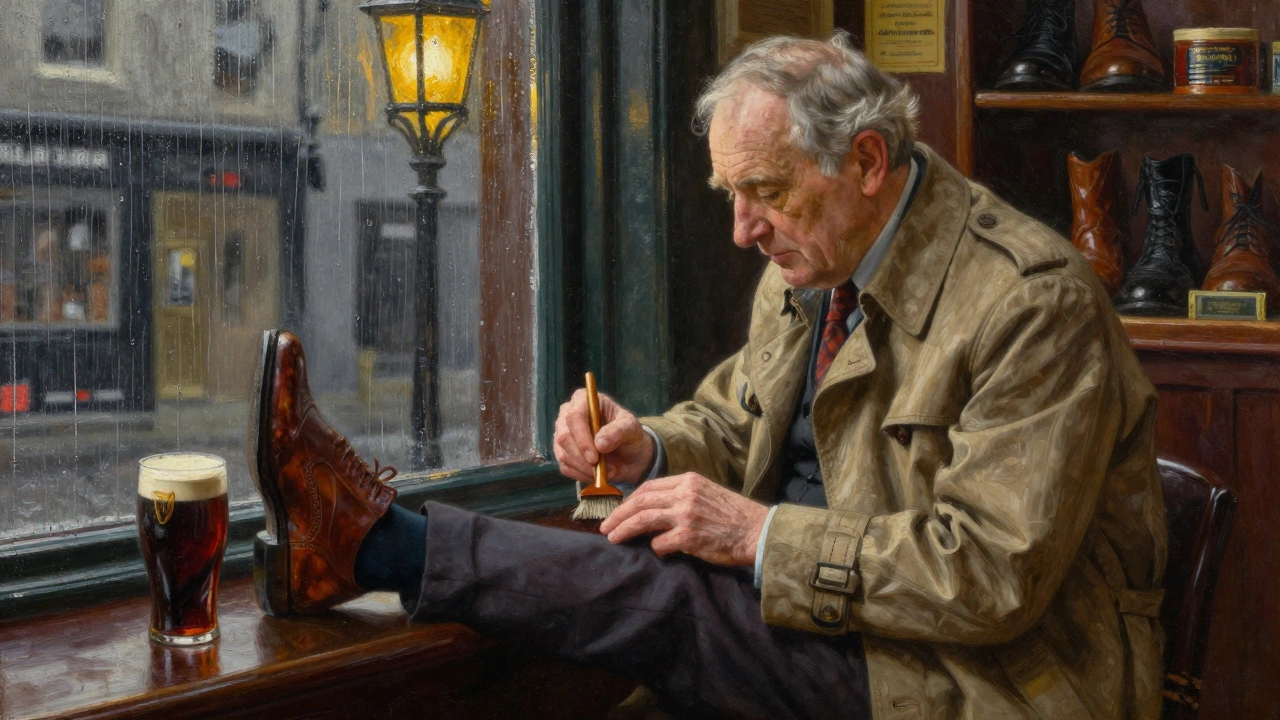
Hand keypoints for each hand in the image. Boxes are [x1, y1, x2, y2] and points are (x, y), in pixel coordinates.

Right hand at [553, 388, 654, 483]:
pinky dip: (582, 475)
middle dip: (582, 457)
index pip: (574, 416)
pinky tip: (597, 473)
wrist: (629, 455)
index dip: (582, 437)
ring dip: (584, 468)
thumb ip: (618, 432)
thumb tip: (600, 443)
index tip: (594, 457)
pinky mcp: (562, 453)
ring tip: (606, 470)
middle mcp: (567, 415)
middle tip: (601, 469)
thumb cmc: (630, 435)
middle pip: (564, 437)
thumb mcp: (631, 429)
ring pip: (563, 454)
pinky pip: (566, 468)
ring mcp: (562, 434)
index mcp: (583, 400)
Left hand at [599, 472, 769, 566]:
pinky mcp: (689, 536)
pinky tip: (657, 551)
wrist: (758, 531)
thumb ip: (681, 496)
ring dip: (624, 530)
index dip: (629, 500)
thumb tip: (652, 510)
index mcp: (688, 480)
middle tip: (605, 527)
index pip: (648, 487)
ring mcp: (686, 515)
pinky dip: (655, 548)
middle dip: (619, 515)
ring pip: (643, 519)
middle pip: (640, 501)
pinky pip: (660, 543)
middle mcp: (685, 494)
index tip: (619, 511)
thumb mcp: (706, 494)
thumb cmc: (733, 516)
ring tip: (612, 538)